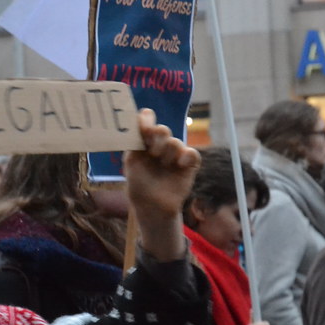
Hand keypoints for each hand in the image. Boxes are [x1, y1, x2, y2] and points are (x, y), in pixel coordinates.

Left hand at [124, 109, 200, 260]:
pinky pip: (192, 153)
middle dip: (158, 135)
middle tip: (152, 149)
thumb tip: (133, 122)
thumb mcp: (131, 163)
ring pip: (176, 142)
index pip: (147, 125)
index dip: (146, 119)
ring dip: (168, 151)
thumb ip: (133, 142)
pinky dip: (187, 155)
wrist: (153, 207)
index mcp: (144, 145)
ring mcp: (175, 156)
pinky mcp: (189, 165)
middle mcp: (160, 147)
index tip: (145, 117)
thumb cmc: (139, 186)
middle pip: (163, 130)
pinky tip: (181, 162)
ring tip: (163, 164)